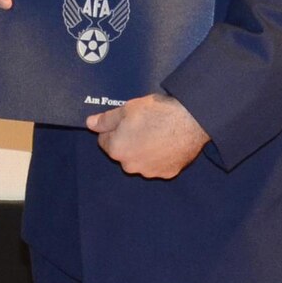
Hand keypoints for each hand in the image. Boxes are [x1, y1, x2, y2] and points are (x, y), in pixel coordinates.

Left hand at [87, 94, 210, 178]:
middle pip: (123, 153)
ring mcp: (150, 172)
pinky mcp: (168, 173)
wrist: (191, 121)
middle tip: (143, 125)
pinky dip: (160, 156)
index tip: (126, 121)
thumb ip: (106, 120)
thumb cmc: (157, 112)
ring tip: (158, 133)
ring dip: (144, 150)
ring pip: (140, 160)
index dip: (114, 129)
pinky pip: (158, 165)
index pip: (104, 141)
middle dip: (128, 141)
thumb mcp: (126, 109)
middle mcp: (131, 166)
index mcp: (117, 149)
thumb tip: (89, 124)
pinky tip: (168, 142)